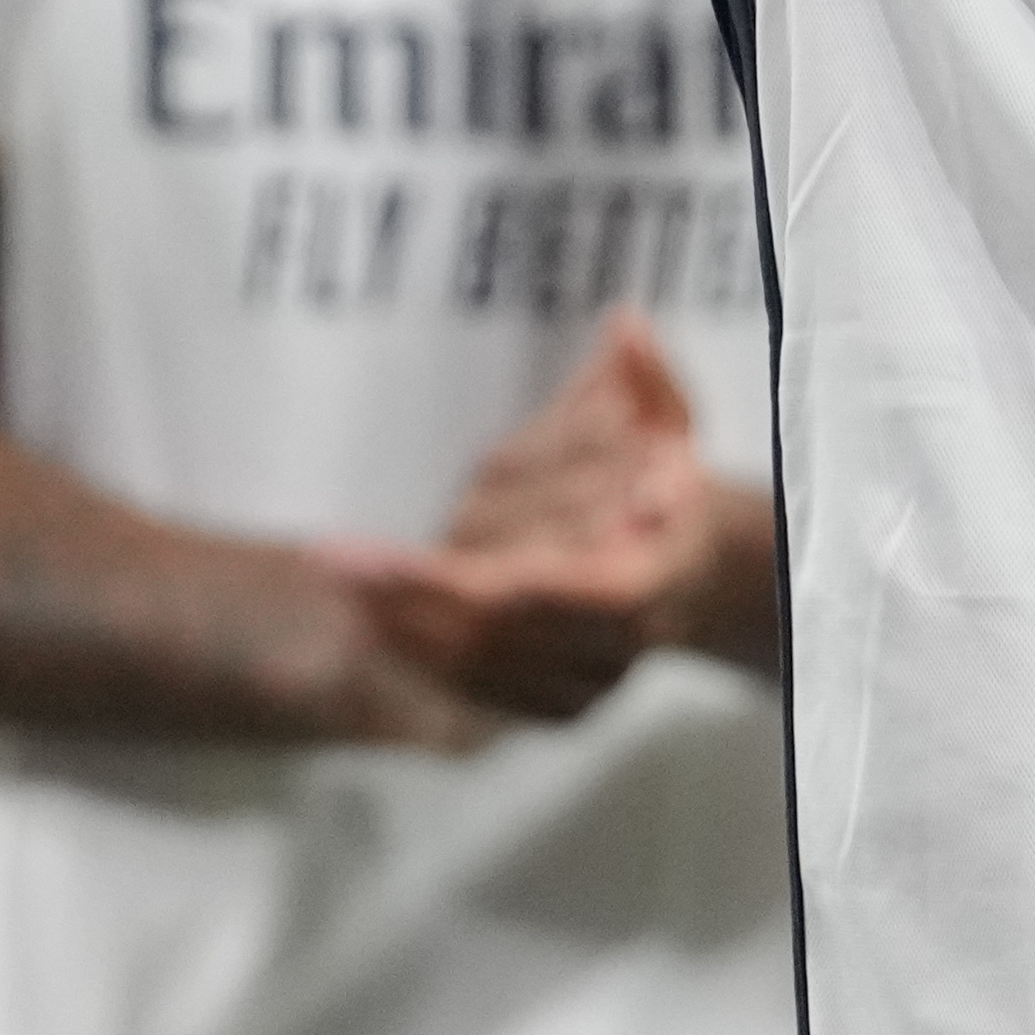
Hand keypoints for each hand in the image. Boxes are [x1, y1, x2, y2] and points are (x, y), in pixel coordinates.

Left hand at [309, 314, 723, 736]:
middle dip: (413, 596)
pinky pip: (480, 693)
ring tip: (339, 585)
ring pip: (480, 665)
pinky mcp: (563, 706)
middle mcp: (624, 638)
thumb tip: (625, 328)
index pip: (552, 587)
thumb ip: (647, 377)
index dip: (465, 582)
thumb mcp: (670, 419)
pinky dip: (424, 661)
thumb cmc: (669, 480)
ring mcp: (594, 681)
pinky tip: (371, 621)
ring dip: (404, 629)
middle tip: (334, 566)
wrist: (700, 569)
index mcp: (652, 566)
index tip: (394, 564)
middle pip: (497, 628)